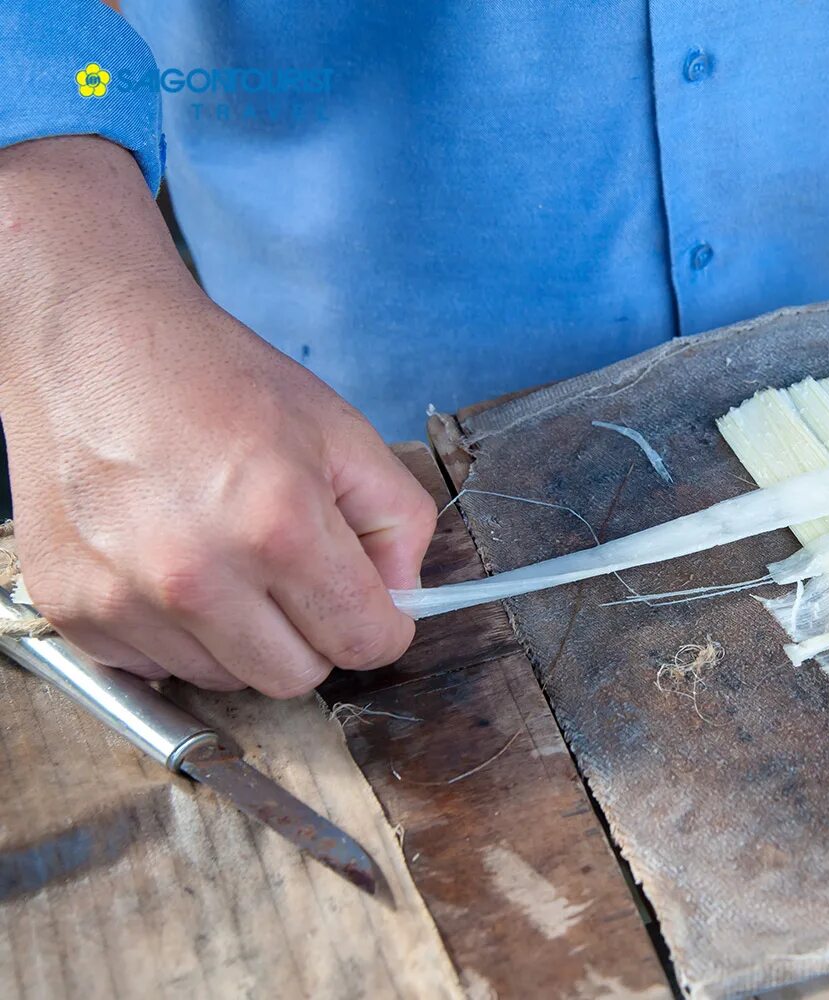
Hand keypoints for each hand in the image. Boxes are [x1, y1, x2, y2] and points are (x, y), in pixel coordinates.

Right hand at [0, 137, 436, 695]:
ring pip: (226, 680)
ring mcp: (126, 600)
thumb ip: (400, 521)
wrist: (94, 344)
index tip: (371, 604)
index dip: (382, 623)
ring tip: (223, 554)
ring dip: (240, 636)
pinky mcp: (74, 612)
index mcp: (279, 527)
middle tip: (293, 572)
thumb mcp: (342, 432)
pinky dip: (176, 632)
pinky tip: (170, 563)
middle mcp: (197, 577)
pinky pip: (158, 666)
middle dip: (312, 633)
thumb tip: (404, 596)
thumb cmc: (215, 380)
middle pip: (296, 678)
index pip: (366, 642)